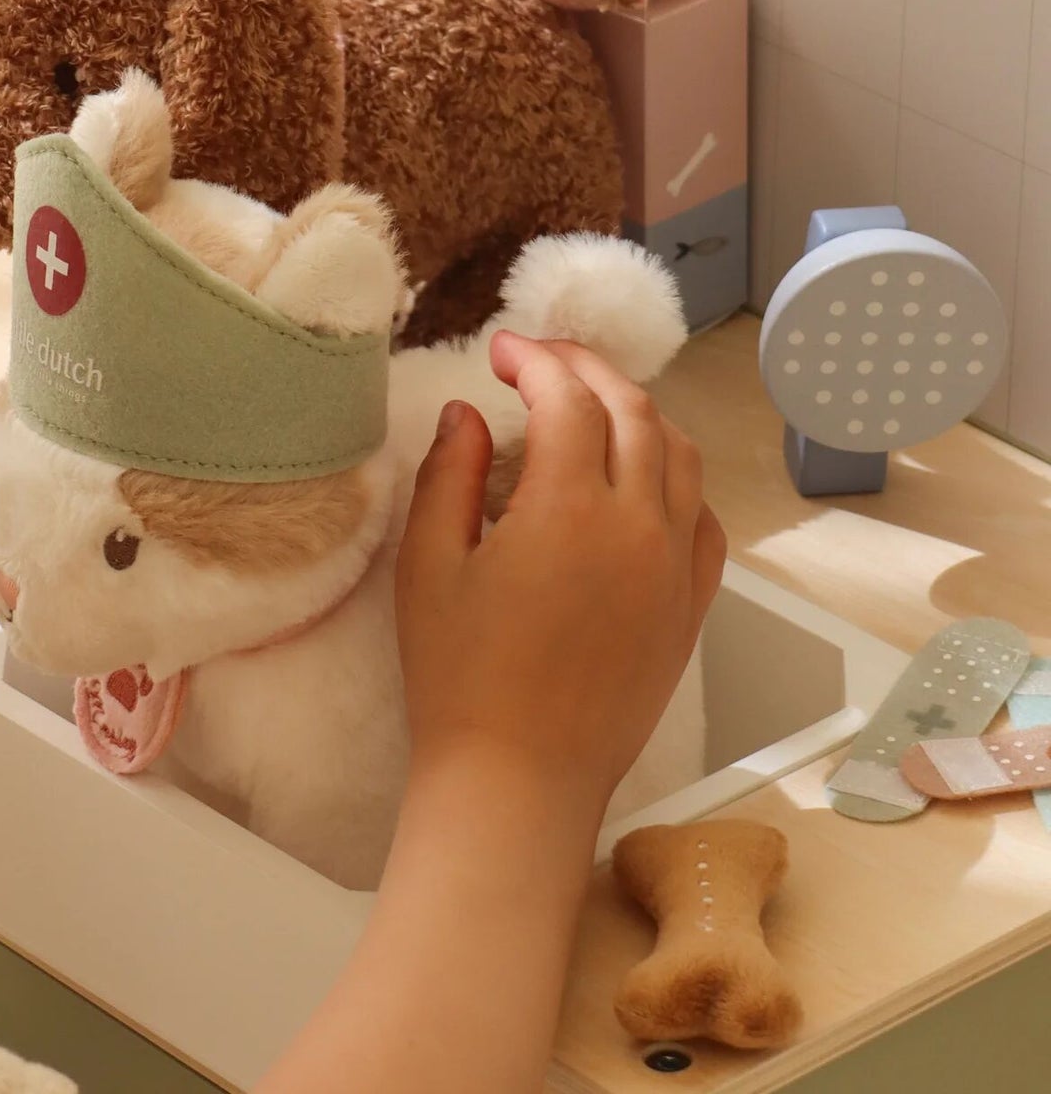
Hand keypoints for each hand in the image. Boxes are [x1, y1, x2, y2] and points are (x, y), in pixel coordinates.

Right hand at [395, 331, 725, 815]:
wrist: (519, 781)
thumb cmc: (459, 677)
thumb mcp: (429, 566)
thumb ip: (448, 474)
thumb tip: (468, 412)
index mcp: (568, 509)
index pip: (567, 399)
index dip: (536, 360)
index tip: (500, 351)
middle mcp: (638, 527)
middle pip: (633, 411)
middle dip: (587, 369)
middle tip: (541, 360)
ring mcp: (676, 568)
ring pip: (680, 456)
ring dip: (636, 412)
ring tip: (590, 404)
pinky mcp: (690, 608)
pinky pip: (703, 517)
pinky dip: (674, 476)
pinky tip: (639, 479)